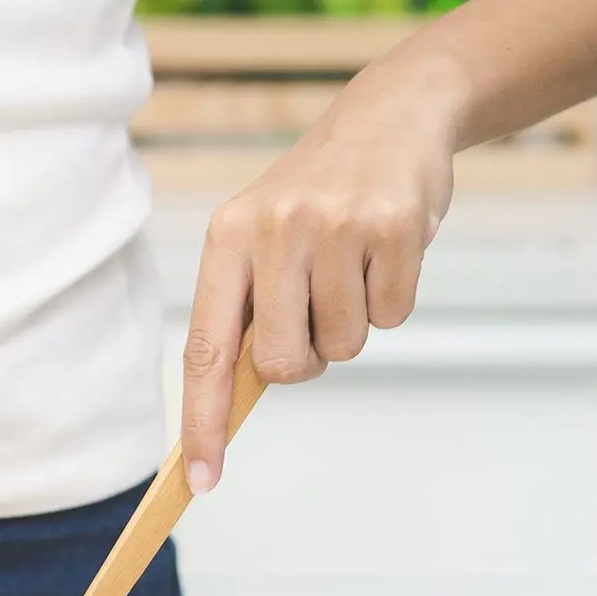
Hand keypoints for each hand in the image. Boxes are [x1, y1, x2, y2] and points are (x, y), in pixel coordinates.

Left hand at [179, 63, 460, 493]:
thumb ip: (243, 314)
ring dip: (352, 324)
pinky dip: (392, 299)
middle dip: (305, 359)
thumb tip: (226, 406)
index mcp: (227, 240)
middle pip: (283, 365)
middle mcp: (275, 230)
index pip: (205, 354)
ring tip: (353, 267)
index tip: (200, 480)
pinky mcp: (396, 225)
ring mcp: (337, 225)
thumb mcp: (258, 240)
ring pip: (342, 346)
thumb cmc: (313, 200)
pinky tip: (386, 252)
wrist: (392, 116)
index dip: (202, 423)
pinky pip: (393, 316)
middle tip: (316, 311)